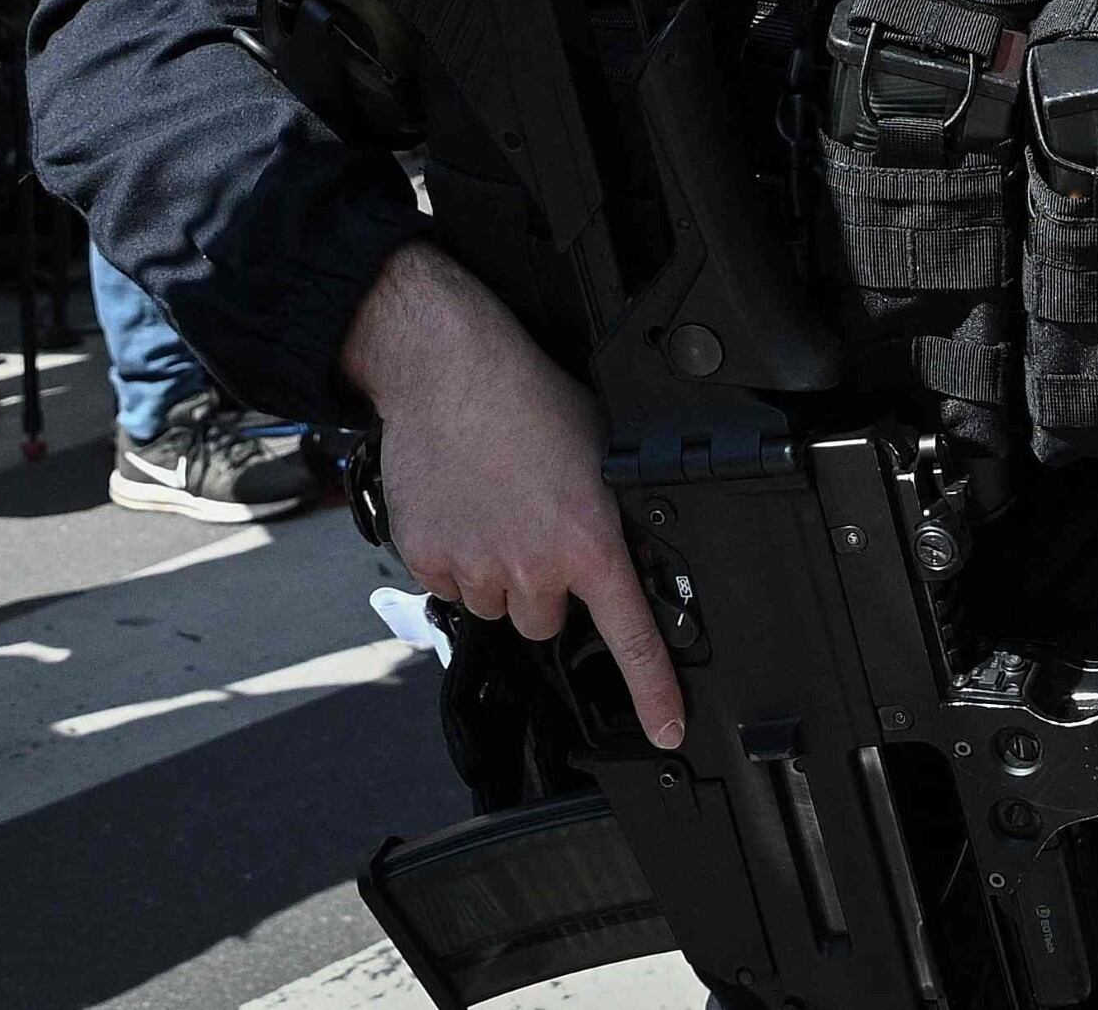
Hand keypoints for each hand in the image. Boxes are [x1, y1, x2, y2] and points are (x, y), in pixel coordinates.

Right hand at [341, 242, 684, 749]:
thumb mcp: (600, 451)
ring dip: (498, 572)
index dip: (654, 693)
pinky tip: (462, 507)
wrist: (447, 368)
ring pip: (497, 604)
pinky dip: (455, 556)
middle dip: (543, 585)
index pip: (632, 637)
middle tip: (534, 524)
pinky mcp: (429, 557)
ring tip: (496, 504)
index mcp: (589, 540)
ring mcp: (477, 567)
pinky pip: (450, 584)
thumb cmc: (528, 396)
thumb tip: (626, 550)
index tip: (668, 730)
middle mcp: (535, 565)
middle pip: (547, 620)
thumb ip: (611, 514)